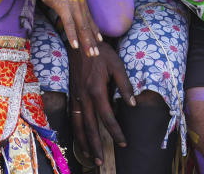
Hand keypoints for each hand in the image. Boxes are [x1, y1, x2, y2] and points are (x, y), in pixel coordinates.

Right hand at [34, 0, 101, 57]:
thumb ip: (68, 3)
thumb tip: (69, 13)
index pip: (89, 18)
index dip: (95, 30)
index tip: (99, 41)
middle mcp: (79, 0)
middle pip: (87, 24)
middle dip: (92, 40)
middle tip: (96, 54)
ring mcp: (72, 2)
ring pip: (81, 26)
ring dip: (86, 41)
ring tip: (90, 54)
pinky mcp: (62, 4)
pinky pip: (68, 23)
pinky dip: (72, 35)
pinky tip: (75, 45)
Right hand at [69, 42, 135, 166]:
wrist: (80, 42)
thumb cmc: (100, 52)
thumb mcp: (117, 64)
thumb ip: (125, 85)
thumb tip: (132, 104)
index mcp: (96, 90)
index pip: (107, 117)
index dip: (115, 132)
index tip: (123, 143)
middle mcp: (84, 96)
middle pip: (89, 127)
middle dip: (95, 145)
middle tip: (100, 161)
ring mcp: (75, 96)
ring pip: (77, 124)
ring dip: (83, 142)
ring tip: (89, 156)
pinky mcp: (71, 94)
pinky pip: (71, 116)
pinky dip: (74, 130)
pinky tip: (79, 138)